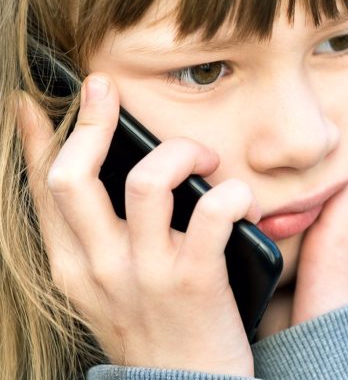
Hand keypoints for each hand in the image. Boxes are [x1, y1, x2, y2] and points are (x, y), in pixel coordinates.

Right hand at [17, 75, 256, 374]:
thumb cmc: (156, 330)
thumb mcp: (110, 289)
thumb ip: (104, 240)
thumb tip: (118, 178)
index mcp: (74, 266)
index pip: (43, 191)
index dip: (36, 141)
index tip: (34, 102)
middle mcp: (100, 266)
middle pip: (75, 176)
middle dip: (91, 121)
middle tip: (108, 88)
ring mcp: (146, 273)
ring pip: (148, 182)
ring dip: (181, 153)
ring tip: (205, 159)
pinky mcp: (195, 281)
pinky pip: (213, 212)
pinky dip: (233, 193)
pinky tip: (242, 198)